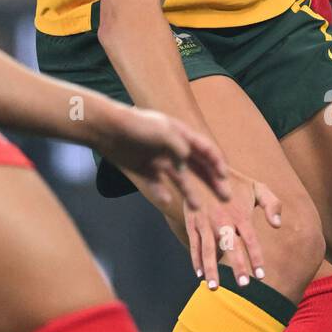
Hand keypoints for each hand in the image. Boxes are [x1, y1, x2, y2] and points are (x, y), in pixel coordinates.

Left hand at [89, 102, 232, 210]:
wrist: (106, 128)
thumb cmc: (137, 125)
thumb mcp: (163, 131)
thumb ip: (180, 146)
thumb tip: (188, 161)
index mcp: (181, 135)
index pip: (205, 150)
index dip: (217, 163)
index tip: (225, 177)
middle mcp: (173, 149)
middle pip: (198, 167)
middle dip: (212, 181)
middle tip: (225, 197)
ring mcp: (159, 160)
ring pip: (180, 179)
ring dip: (190, 192)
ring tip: (197, 207)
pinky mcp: (145, 170)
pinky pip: (157, 185)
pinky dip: (161, 193)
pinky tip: (166, 200)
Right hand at [184, 173, 281, 289]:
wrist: (202, 166)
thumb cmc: (235, 181)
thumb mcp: (257, 187)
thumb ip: (272, 204)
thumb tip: (277, 225)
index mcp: (240, 214)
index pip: (250, 240)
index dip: (256, 258)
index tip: (261, 276)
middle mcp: (222, 220)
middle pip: (230, 247)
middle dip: (237, 267)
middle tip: (243, 286)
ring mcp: (205, 222)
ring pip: (208, 250)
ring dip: (211, 269)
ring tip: (214, 288)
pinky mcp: (192, 223)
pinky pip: (194, 244)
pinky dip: (195, 260)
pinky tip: (200, 275)